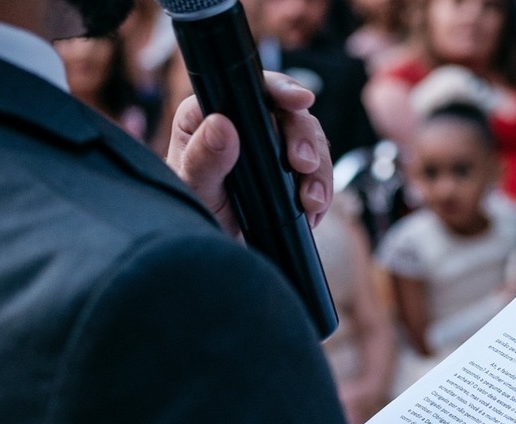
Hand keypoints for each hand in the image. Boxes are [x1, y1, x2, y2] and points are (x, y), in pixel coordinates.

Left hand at [166, 72, 332, 235]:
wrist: (213, 242)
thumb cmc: (193, 209)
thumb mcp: (194, 187)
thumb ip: (202, 158)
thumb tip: (221, 126)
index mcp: (216, 113)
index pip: (255, 89)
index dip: (283, 89)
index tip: (300, 100)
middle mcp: (249, 124)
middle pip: (292, 116)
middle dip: (305, 140)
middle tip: (303, 165)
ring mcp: (273, 148)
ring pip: (312, 144)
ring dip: (318, 172)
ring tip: (311, 202)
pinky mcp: (290, 172)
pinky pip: (318, 172)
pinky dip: (321, 191)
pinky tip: (313, 211)